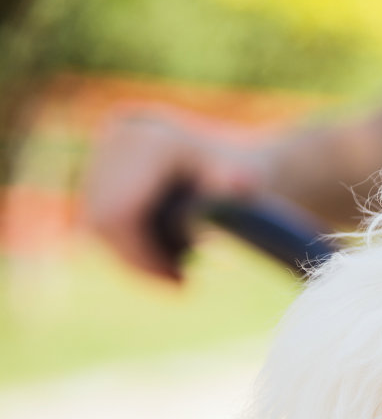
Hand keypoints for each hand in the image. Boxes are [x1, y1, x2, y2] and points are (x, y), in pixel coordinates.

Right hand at [82, 109, 270, 280]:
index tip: (179, 281)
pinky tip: (161, 256)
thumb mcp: (250, 182)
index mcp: (150, 140)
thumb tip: (236, 184)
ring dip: (131, 255)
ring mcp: (103, 148)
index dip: (141, 256)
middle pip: (100, 220)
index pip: (118, 213)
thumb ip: (238, 184)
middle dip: (138, 260)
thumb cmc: (246, 178)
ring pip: (95, 223)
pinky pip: (96, 219)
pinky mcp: (98, 166)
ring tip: (175, 270)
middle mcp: (119, 136)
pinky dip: (126, 244)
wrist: (237, 160)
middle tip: (178, 282)